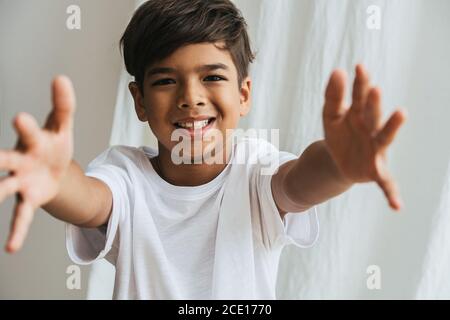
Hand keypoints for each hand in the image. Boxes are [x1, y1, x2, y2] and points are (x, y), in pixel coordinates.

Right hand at [0, 76, 75, 252]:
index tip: (20, 117)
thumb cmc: (55, 143)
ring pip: (3, 189)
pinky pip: (21, 216)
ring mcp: (21, 181)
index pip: (31, 132)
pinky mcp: (28, 199)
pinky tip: (12, 248)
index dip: (26, 125)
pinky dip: (17, 231)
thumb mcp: (63, 125)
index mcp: (33, 140)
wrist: (55, 167)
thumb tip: (62, 77)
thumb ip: (64, 104)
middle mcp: (20, 160)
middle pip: (5, 160)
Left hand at [323, 64, 406, 210]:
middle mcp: (371, 130)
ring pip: (384, 138)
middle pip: (372, 115)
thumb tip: (336, 71)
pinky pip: (386, 183)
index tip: (359, 66)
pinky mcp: (375, 171)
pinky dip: (392, 193)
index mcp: (360, 115)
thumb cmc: (339, 135)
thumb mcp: (330, 116)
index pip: (360, 97)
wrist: (338, 161)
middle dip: (373, 103)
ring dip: (391, 127)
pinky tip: (397, 206)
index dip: (360, 83)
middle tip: (373, 88)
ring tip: (401, 113)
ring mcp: (375, 150)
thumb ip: (333, 96)